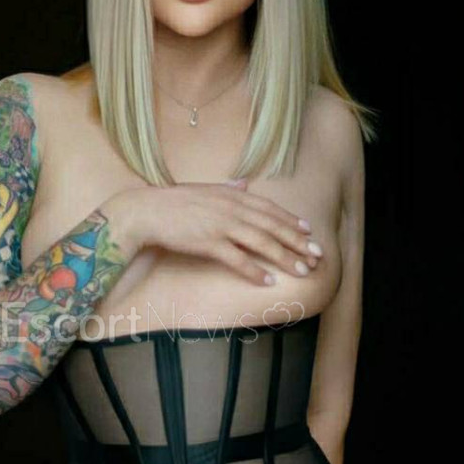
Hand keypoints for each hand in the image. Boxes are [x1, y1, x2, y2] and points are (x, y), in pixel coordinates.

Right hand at [103, 180, 322, 286]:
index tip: (309, 233)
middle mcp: (232, 208)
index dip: (292, 221)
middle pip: (272, 226)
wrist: (147, 210)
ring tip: (301, 271)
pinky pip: (238, 259)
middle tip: (316, 256)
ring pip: (262, 243)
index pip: (270, 209)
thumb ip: (227, 187)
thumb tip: (244, 183)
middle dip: (297, 242)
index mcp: (232, 194)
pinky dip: (255, 270)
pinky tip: (269, 281)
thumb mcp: (204, 189)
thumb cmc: (174, 201)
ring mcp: (221, 225)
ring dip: (284, 258)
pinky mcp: (208, 243)